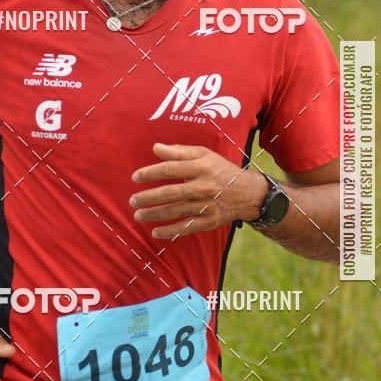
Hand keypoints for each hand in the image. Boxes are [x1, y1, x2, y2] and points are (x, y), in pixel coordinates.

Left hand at [130, 143, 267, 238]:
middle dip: (148, 198)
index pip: (170, 169)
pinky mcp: (209, 221)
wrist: (247, 193)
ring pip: (175, 211)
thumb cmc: (221, 170)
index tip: (135, 177)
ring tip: (138, 215)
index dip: (150, 173)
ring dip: (154, 215)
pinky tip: (155, 232)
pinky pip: (186, 228)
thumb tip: (155, 148)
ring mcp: (206, 205)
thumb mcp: (204, 155)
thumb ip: (179, 151)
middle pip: (170, 192)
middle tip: (132, 201)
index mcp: (201, 167)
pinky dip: (170, 232)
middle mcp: (203, 186)